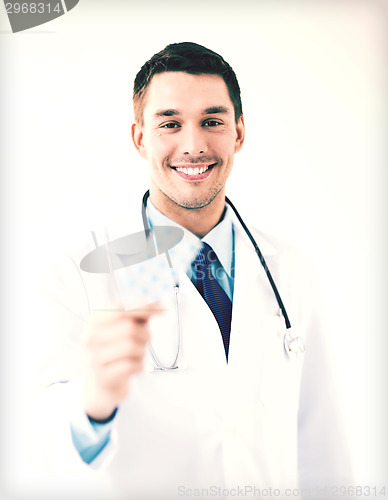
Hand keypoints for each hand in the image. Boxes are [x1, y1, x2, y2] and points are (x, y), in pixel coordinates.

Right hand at [82, 304, 159, 419]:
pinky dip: (139, 365)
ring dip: (142, 350)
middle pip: (129, 327)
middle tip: (146, 338)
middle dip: (145, 332)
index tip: (160, 309)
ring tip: (138, 352)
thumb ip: (139, 313)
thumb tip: (158, 304)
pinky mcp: (103, 377)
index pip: (120, 308)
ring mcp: (94, 358)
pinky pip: (132, 365)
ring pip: (131, 347)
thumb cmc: (117, 349)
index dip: (143, 307)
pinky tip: (134, 365)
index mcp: (93, 322)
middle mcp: (89, 338)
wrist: (105, 382)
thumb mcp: (124, 327)